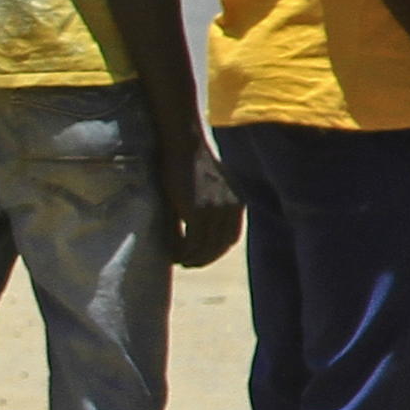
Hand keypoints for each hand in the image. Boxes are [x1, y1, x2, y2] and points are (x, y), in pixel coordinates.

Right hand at [162, 142, 241, 269]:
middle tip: (187, 264)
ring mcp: (215, 213)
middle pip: (219, 246)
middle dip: (203, 259)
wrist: (186, 145)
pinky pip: (191, 242)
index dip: (215, 251)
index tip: (200, 256)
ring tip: (177, 260)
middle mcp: (231, 210)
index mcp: (237, 203)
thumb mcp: (208, 185)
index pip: (230, 238)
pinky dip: (181, 251)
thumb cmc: (190, 160)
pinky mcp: (198, 213)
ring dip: (191, 258)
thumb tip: (195, 223)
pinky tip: (171, 253)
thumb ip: (210, 203)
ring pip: (205, 247)